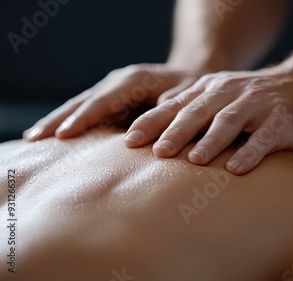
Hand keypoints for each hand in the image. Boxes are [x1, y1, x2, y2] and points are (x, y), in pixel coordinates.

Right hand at [23, 63, 202, 140]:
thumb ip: (170, 109)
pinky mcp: (112, 98)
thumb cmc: (192, 89)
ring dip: (57, 119)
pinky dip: (69, 120)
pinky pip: (87, 109)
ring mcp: (113, 88)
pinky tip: (53, 133)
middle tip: (35, 138)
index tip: (64, 134)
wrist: (193, 75)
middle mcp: (119, 81)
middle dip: (59, 118)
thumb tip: (149, 125)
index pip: (103, 101)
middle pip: (84, 101)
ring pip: (80, 103)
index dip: (84, 118)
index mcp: (134, 80)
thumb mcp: (187, 98)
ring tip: (34, 137)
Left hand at [125, 65, 292, 174]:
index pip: (177, 105)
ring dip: (211, 141)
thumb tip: (156, 113)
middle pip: (199, 112)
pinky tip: (237, 168)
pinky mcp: (282, 118)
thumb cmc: (256, 98)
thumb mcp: (221, 94)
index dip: (153, 122)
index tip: (129, 142)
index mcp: (212, 89)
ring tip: (194, 160)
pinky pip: (265, 137)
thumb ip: (191, 102)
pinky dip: (251, 152)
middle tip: (156, 152)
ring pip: (230, 121)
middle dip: (175, 131)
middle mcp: (231, 93)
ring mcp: (258, 104)